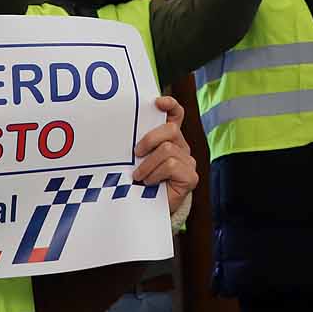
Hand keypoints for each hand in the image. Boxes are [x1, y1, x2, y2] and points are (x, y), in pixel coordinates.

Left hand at [132, 95, 198, 213]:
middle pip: (170, 130)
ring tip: (139, 176)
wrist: (148, 208)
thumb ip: (138, 144)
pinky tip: (150, 182)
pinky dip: (156, 174)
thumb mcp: (136, 159)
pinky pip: (171, 165)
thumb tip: (121, 130)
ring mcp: (188, 161)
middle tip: (136, 153)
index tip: (157, 102)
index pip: (176, 114)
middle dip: (149, 139)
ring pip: (168, 150)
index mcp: (169, 138)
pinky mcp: (191, 176)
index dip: (170, 105)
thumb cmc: (140, 181)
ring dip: (148, 164)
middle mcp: (181, 146)